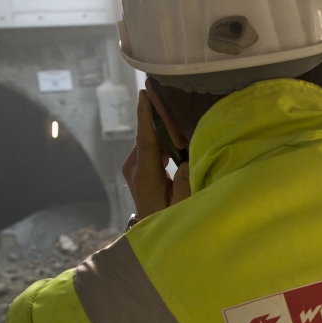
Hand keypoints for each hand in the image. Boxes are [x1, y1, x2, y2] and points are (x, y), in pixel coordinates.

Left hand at [122, 90, 190, 220]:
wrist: (150, 228)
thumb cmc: (167, 218)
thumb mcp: (180, 205)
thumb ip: (185, 183)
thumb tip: (188, 159)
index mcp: (144, 176)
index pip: (145, 140)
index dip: (145, 116)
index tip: (144, 94)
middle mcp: (134, 167)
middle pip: (147, 135)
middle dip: (161, 119)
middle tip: (174, 103)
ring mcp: (133, 166)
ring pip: (148, 139)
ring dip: (164, 130)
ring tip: (181, 124)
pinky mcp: (137, 165)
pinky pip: (150, 145)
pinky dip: (162, 139)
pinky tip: (176, 139)